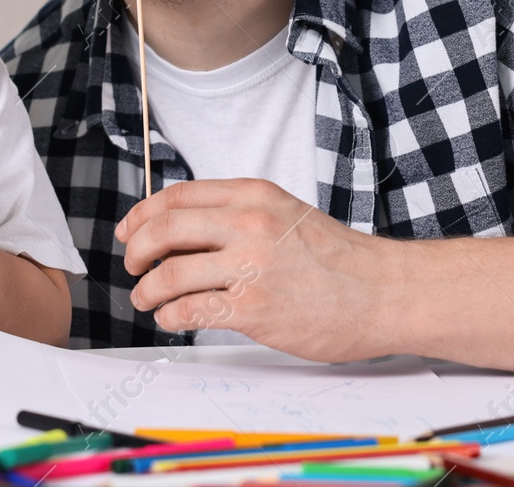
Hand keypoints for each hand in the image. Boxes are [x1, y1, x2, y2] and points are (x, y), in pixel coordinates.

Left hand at [115, 178, 389, 361]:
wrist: (383, 292)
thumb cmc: (337, 259)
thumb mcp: (285, 214)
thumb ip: (238, 215)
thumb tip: (181, 230)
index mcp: (254, 195)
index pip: (178, 196)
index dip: (143, 215)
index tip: (130, 231)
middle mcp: (249, 224)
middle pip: (164, 230)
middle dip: (136, 251)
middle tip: (134, 266)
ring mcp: (251, 267)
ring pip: (169, 274)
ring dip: (147, 291)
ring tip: (148, 299)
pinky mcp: (254, 309)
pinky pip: (190, 311)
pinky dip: (170, 316)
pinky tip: (175, 318)